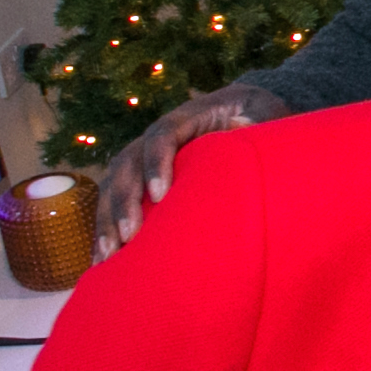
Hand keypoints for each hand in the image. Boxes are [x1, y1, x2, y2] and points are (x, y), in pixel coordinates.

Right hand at [96, 84, 290, 252]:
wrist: (246, 111)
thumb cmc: (260, 115)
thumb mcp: (266, 112)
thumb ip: (257, 120)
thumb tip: (241, 125)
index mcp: (188, 116)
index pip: (162, 134)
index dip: (156, 162)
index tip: (160, 194)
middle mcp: (158, 135)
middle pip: (128, 163)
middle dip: (124, 200)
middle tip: (129, 236)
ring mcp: (146, 156)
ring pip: (114, 184)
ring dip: (107, 219)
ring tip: (108, 256)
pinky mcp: (142, 178)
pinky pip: (115, 200)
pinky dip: (107, 227)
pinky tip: (104, 260)